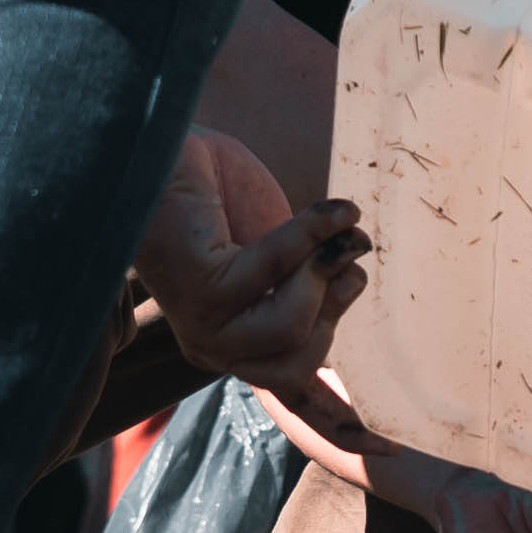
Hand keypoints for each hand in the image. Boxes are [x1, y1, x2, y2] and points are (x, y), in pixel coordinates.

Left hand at [138, 125, 364, 384]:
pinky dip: (316, 231)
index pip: (295, 383)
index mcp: (236, 343)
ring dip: (324, 267)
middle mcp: (214, 344)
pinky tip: (338, 211)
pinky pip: (277, 269)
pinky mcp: (198, 289)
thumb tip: (354, 279)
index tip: (362, 349)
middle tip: (345, 249)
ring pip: (290, 327)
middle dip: (336, 302)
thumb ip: (314, 276)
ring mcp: (202, 322)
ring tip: (331, 225)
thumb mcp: (281, 250)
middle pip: (302, 362)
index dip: (332, 371)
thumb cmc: (224, 196)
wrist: (169, 149)